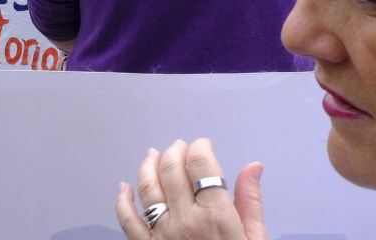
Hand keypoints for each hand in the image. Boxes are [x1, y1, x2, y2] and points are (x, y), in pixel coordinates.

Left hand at [116, 139, 263, 239]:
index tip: (203, 144)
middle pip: (172, 170)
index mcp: (216, 217)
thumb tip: (253, 167)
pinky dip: (122, 200)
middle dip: (175, 151)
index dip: (200, 147)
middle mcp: (186, 222)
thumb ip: (251, 202)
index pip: (202, 164)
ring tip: (152, 155)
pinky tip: (123, 188)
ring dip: (148, 166)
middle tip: (179, 147)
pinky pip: (127, 220)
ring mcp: (163, 236)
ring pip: (147, 188)